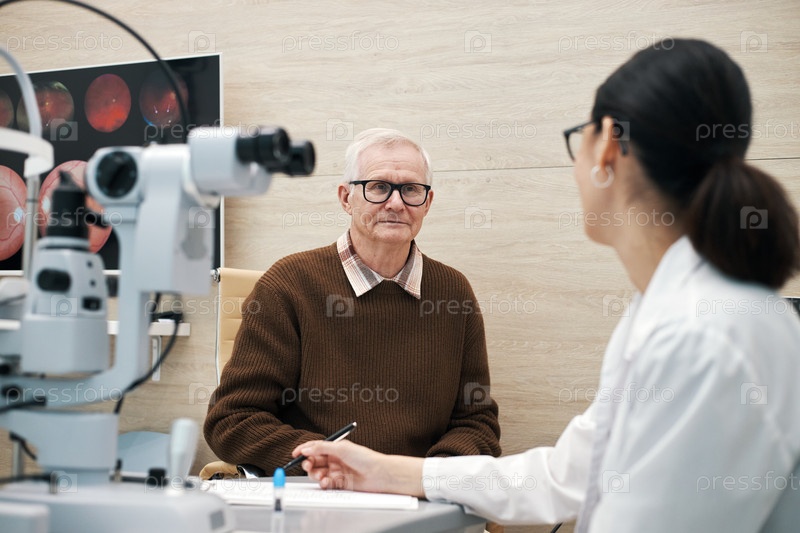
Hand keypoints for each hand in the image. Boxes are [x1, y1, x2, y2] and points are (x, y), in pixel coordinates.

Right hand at [292, 440, 424, 496]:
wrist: (379, 473)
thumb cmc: (365, 458)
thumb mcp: (341, 448)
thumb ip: (321, 448)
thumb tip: (305, 449)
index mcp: (335, 448)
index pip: (315, 447)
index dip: (304, 450)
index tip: (295, 454)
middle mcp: (335, 459)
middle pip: (314, 461)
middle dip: (309, 464)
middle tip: (308, 466)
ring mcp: (337, 471)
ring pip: (318, 473)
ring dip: (316, 474)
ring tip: (321, 476)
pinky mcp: (340, 483)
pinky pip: (326, 483)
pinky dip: (324, 483)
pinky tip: (327, 482)